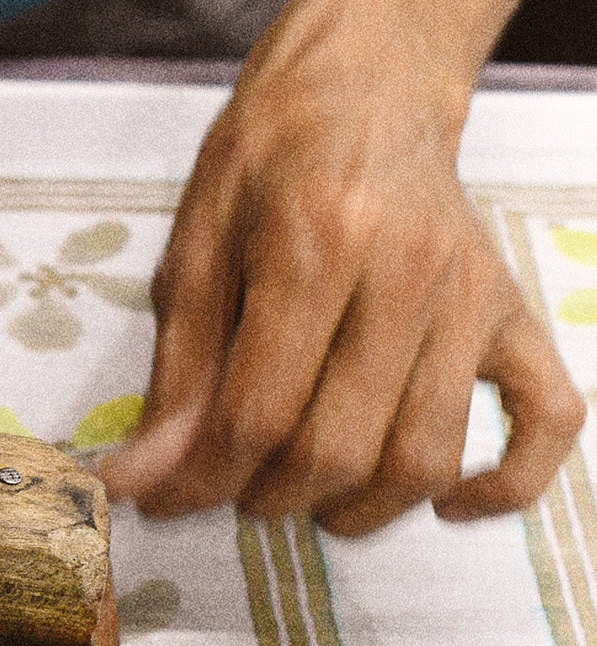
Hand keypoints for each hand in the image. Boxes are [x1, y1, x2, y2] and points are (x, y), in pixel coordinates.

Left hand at [101, 0, 584, 534]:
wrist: (364, 92)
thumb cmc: (268, 163)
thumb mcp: (193, 253)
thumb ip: (174, 375)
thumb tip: (141, 479)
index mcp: (316, 245)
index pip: (257, 414)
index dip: (199, 482)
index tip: (163, 502)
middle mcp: (408, 273)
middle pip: (338, 449)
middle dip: (266, 498)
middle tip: (229, 489)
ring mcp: (474, 298)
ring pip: (424, 456)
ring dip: (356, 510)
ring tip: (305, 496)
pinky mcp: (515, 315)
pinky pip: (548, 420)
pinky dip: (507, 484)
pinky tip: (446, 504)